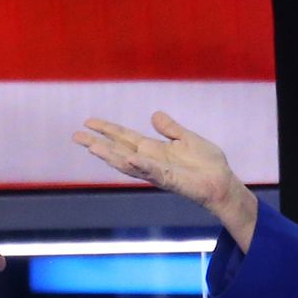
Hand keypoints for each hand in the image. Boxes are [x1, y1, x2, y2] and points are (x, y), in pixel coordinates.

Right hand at [74, 112, 258, 248]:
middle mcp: (150, 161)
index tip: (88, 122)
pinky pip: (152, 172)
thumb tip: (154, 115)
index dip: (107, 129)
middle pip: (118, 150)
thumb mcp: (187, 139)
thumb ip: (170, 129)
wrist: (222, 182)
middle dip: (98, 144)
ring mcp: (157, 172)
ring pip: (128, 164)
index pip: (125, 137)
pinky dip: (140, 166)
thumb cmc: (207, 164)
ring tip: (92, 147)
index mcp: (153, 150)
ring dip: (110, 156)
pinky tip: (128, 159)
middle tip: (76, 136)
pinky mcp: (170, 180)